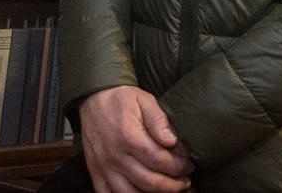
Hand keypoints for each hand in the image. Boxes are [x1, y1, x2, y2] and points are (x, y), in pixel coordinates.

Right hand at [78, 85, 193, 192]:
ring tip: (168, 189)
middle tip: (184, 180)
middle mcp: (115, 155)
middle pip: (149, 182)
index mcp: (128, 136)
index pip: (159, 160)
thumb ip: (159, 120)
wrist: (93, 98)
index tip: (188, 164)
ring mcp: (104, 167)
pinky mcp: (95, 172)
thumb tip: (171, 140)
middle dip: (173, 185)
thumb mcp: (144, 100)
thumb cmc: (120, 99)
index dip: (179, 166)